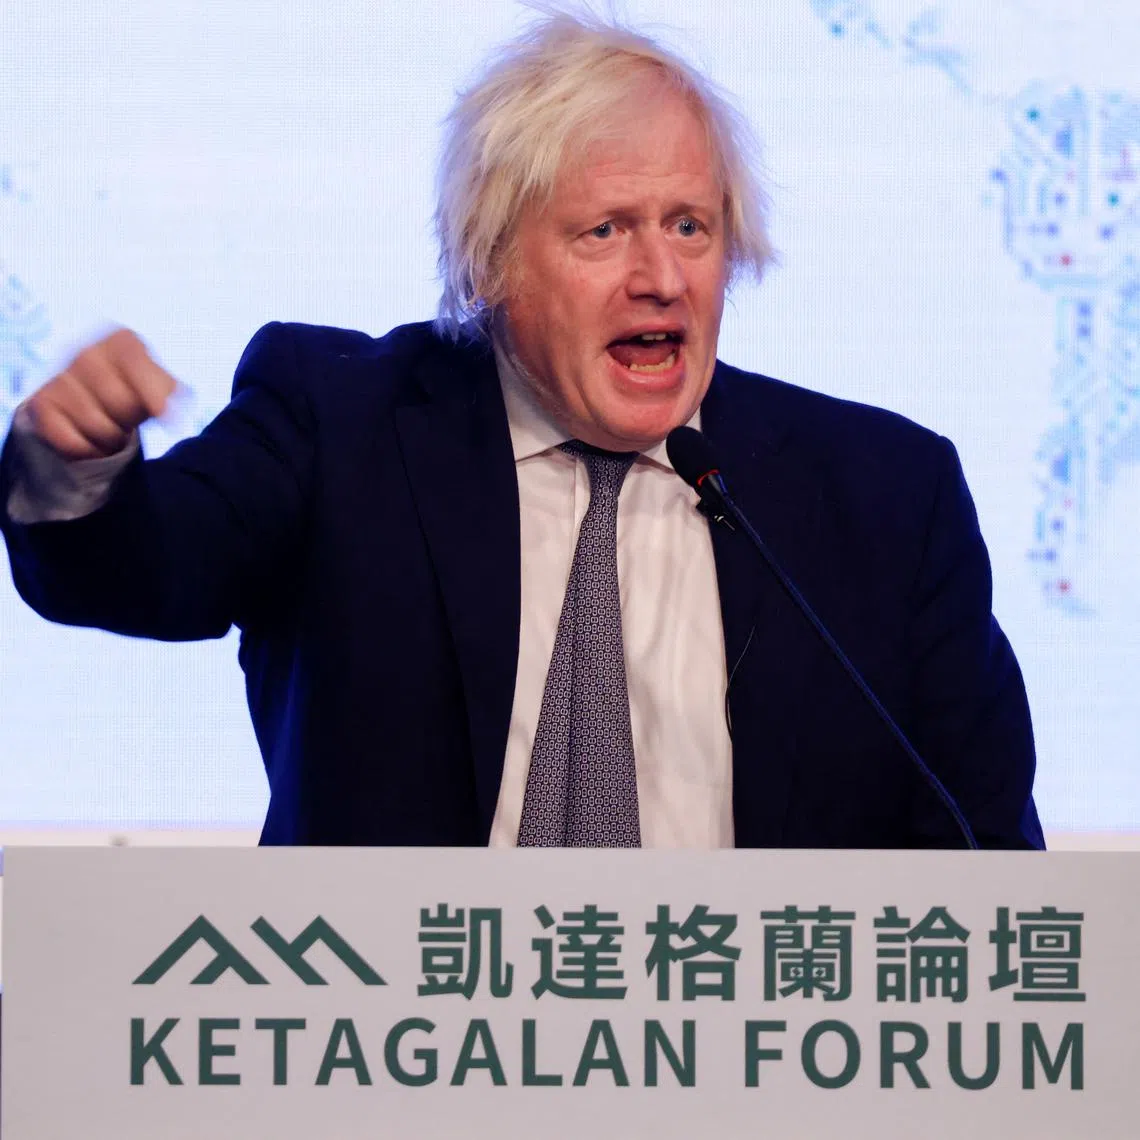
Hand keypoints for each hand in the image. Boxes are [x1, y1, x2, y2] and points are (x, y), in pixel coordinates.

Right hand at [22, 328, 176, 459]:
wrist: (93, 406)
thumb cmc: (134, 392)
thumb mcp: (160, 387)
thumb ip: (172, 391)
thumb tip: (180, 402)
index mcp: (121, 341)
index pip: (134, 360)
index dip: (151, 391)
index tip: (164, 416)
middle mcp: (85, 352)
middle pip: (119, 400)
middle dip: (130, 419)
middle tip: (128, 419)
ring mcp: (59, 376)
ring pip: (96, 424)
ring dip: (110, 437)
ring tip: (111, 427)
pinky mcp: (41, 403)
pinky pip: (70, 438)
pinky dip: (86, 448)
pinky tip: (88, 437)